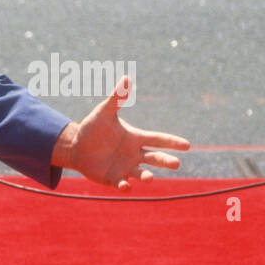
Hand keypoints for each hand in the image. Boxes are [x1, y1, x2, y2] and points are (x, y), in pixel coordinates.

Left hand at [53, 77, 190, 191]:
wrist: (76, 146)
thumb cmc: (93, 128)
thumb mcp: (104, 113)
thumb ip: (116, 98)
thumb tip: (126, 78)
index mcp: (136, 138)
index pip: (159, 139)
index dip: (172, 142)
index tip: (187, 146)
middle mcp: (135, 154)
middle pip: (155, 158)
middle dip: (166, 161)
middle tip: (177, 164)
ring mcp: (125, 168)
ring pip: (141, 173)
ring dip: (147, 176)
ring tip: (150, 178)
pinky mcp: (113, 179)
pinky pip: (122, 184)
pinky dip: (125, 186)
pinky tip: (126, 186)